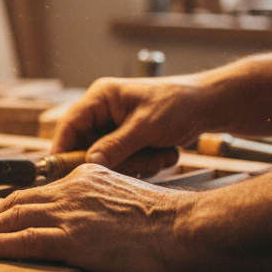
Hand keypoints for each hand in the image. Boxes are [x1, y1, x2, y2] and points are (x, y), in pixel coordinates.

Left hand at [0, 164, 189, 271]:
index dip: (14, 205)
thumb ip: (108, 209)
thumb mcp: (131, 204)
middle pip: (19, 201)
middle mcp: (74, 190)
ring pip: (14, 218)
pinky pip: (24, 240)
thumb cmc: (171, 224)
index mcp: (89, 178)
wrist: (187, 228)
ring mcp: (71, 213)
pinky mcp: (72, 238)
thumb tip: (101, 228)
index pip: (41, 192)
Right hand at [54, 75, 213, 168]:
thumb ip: (117, 146)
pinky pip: (123, 162)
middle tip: (138, 163)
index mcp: (101, 97)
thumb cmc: (179, 104)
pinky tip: (162, 153)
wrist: (209, 105)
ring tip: (159, 153)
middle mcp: (103, 112)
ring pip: (107, 159)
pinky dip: (143, 164)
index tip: (62, 175)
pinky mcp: (127, 141)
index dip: (62, 150)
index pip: (69, 125)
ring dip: (134, 163)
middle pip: (87, 147)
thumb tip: (90, 163)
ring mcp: (115, 128)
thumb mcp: (147, 126)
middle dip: (113, 161)